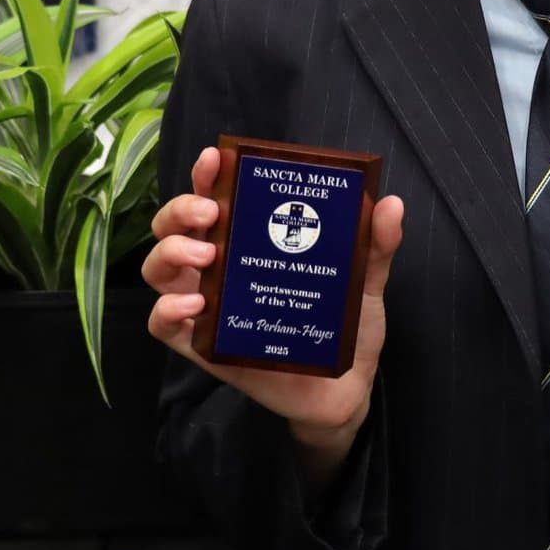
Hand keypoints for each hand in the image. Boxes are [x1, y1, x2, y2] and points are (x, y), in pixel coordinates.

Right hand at [144, 146, 404, 468]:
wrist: (346, 390)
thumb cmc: (347, 328)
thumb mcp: (365, 281)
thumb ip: (376, 245)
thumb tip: (391, 204)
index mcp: (249, 241)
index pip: (214, 198)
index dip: (206, 175)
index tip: (214, 159)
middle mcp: (220, 268)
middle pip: (173, 227)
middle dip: (180, 210)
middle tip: (211, 213)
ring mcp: (207, 306)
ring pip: (158, 269)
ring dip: (171, 253)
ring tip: (206, 256)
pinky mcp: (202, 347)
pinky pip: (162, 326)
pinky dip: (167, 310)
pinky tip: (195, 305)